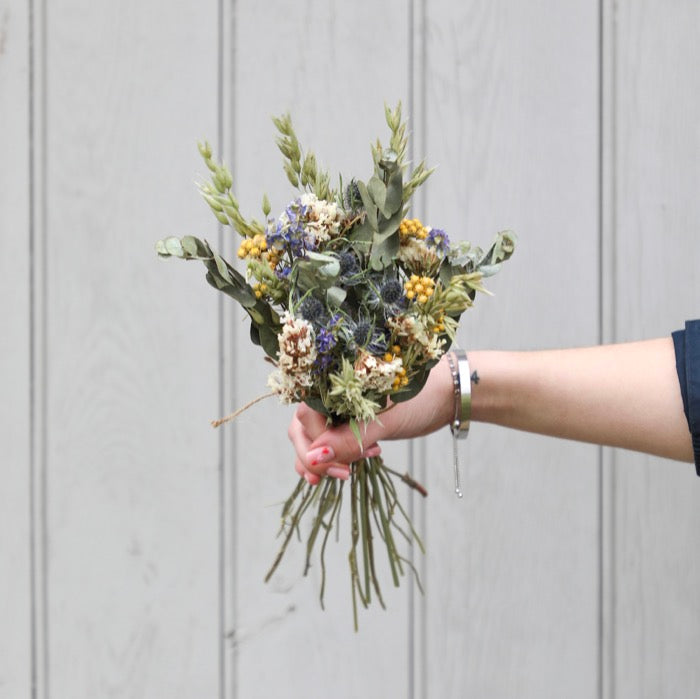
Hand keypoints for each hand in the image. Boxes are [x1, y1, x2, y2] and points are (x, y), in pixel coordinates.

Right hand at [287, 355, 453, 483]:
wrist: (448, 394)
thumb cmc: (422, 398)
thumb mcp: (386, 422)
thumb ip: (349, 439)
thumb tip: (314, 458)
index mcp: (336, 381)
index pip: (305, 417)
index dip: (315, 446)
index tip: (341, 468)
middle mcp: (331, 391)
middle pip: (301, 428)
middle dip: (315, 457)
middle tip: (342, 475)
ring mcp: (338, 406)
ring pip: (311, 436)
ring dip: (323, 460)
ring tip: (345, 474)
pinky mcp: (348, 419)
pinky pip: (327, 439)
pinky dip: (331, 457)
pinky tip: (347, 468)